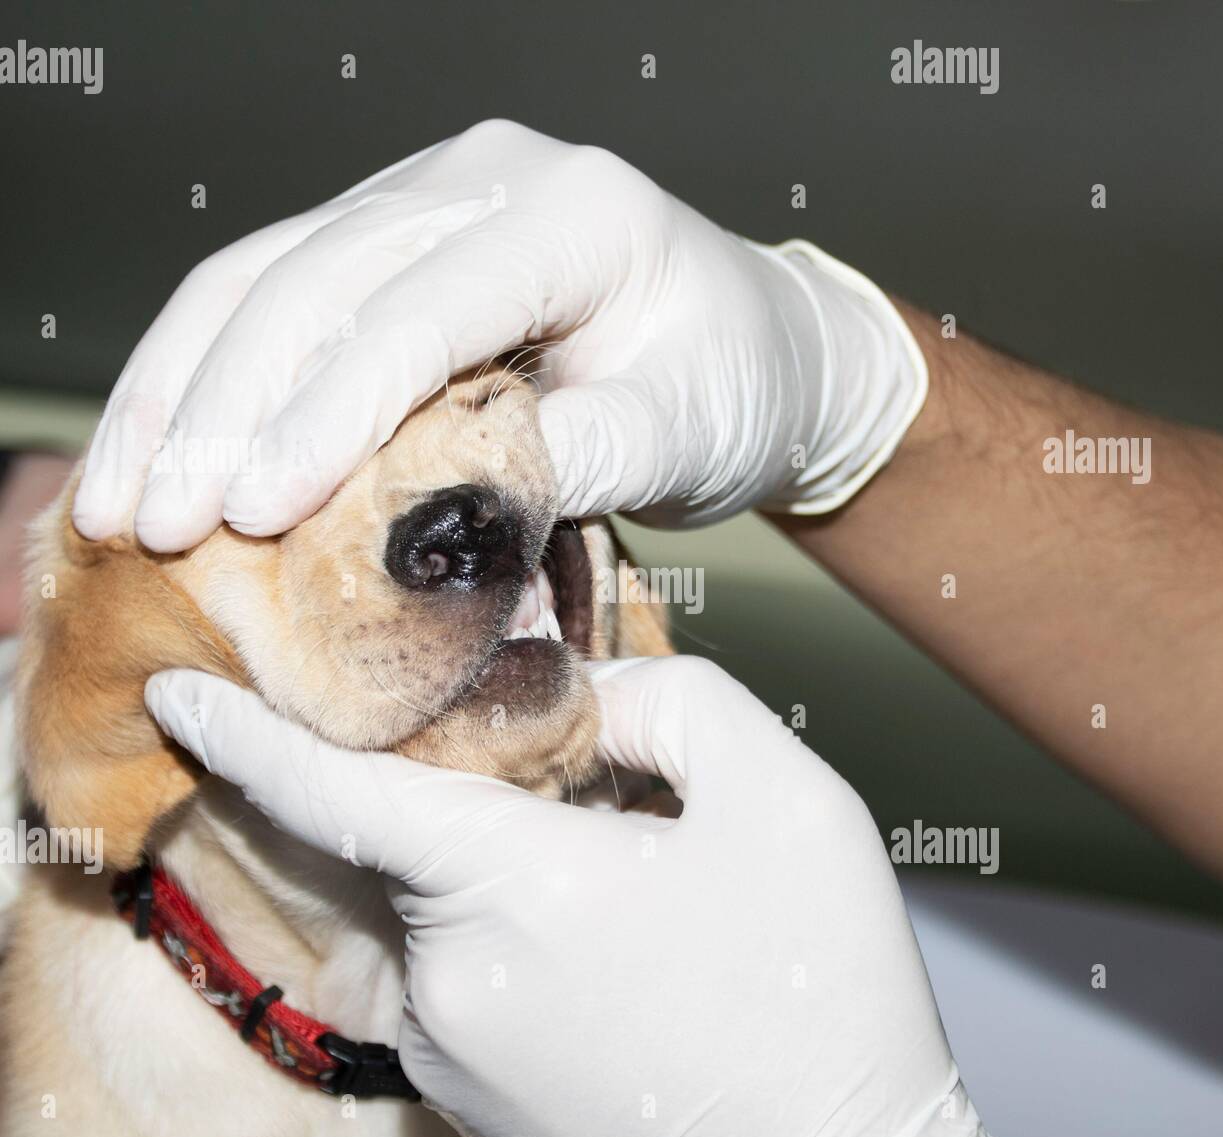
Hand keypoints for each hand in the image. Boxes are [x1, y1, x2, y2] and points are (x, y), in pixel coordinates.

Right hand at [76, 120, 927, 550]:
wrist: (758, 351)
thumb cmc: (736, 382)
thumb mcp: (690, 427)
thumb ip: (588, 458)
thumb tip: (450, 516)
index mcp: (569, 213)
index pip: (420, 309)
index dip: (327, 411)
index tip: (258, 511)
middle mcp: (481, 181)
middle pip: (313, 280)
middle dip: (223, 410)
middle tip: (159, 525)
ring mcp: (427, 202)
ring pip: (264, 280)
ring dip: (183, 396)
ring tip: (121, 503)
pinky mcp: (393, 249)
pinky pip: (277, 300)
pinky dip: (208, 381)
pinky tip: (156, 449)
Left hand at [146, 656, 1007, 1136]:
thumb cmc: (818, 996)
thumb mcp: (783, 802)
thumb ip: (676, 704)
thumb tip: (596, 697)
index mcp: (509, 891)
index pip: (339, 795)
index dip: (250, 736)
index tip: (178, 700)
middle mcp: (451, 983)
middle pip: (430, 840)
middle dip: (501, 799)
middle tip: (624, 809)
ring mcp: (456, 1053)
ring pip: (459, 909)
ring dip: (527, 876)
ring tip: (652, 911)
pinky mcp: (477, 1099)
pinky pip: (474, 977)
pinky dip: (525, 939)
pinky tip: (629, 965)